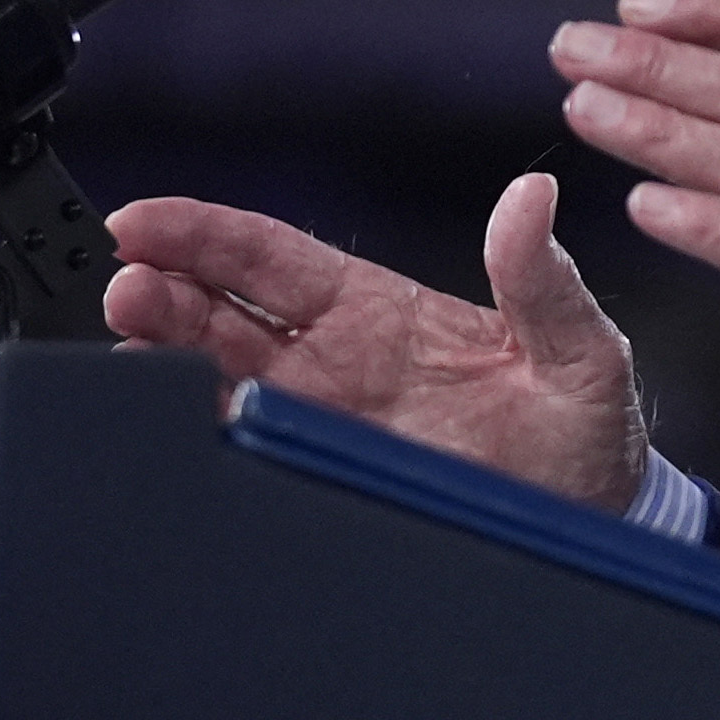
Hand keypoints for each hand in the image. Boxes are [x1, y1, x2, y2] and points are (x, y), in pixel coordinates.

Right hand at [102, 171, 650, 513]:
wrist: (593, 522)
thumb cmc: (582, 426)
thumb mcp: (579, 347)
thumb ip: (544, 278)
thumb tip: (533, 197)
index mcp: (381, 309)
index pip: (273, 256)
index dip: (205, 234)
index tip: (145, 222)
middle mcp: (333, 361)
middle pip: (220, 315)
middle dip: (164, 293)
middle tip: (126, 284)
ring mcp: (318, 425)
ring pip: (212, 383)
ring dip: (162, 361)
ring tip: (127, 344)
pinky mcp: (318, 481)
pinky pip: (241, 456)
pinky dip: (194, 440)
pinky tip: (164, 428)